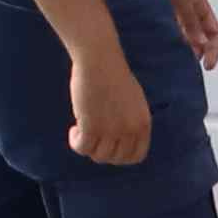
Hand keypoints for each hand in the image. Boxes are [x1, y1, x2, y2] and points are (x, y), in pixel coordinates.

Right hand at [64, 31, 151, 168]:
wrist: (99, 59)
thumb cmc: (113, 75)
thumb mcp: (133, 102)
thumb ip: (131, 121)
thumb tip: (120, 141)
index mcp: (143, 124)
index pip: (136, 156)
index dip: (120, 156)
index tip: (108, 146)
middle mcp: (130, 130)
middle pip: (116, 158)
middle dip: (102, 152)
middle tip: (91, 138)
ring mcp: (112, 130)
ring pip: (99, 156)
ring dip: (88, 146)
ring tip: (81, 130)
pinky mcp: (92, 126)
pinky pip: (83, 148)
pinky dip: (76, 143)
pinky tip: (74, 130)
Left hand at [165, 0, 217, 79]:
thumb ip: (191, 21)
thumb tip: (202, 46)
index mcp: (199, 3)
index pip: (214, 32)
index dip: (214, 49)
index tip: (206, 66)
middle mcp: (187, 8)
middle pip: (199, 36)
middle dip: (198, 52)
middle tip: (187, 65)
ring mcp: (171, 10)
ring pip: (183, 35)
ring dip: (182, 47)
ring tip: (174, 58)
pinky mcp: (155, 11)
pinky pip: (166, 30)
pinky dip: (168, 40)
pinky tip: (161, 46)